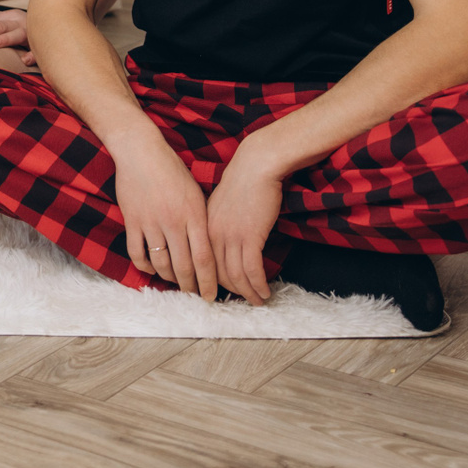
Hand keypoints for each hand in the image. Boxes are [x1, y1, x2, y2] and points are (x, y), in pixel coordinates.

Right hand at [111, 132, 217, 300]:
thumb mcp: (196, 192)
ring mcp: (151, 222)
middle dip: (192, 286)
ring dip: (169, 278)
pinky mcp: (132, 221)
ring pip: (161, 263)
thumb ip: (202, 220)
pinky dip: (145, 266)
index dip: (209, 281)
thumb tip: (210, 246)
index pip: (205, 258)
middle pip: (184, 266)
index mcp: (194, 215)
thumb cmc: (172, 169)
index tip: (212, 295)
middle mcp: (174, 222)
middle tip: (197, 296)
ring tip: (176, 283)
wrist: (140, 151)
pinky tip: (152, 268)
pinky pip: (137, 253)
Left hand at [205, 140, 284, 303]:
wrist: (256, 165)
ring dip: (248, 293)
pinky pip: (252, 270)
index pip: (202, 263)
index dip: (211, 281)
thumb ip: (217, 225)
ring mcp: (230, 236)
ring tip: (257, 301)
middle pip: (216, 274)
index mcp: (202, 227)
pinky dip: (258, 285)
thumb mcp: (220, 206)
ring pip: (235, 276)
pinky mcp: (250, 236)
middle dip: (229, 292)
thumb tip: (222, 245)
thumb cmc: (242, 183)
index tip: (219, 293)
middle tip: (241, 302)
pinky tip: (265, 292)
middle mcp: (212, 234)